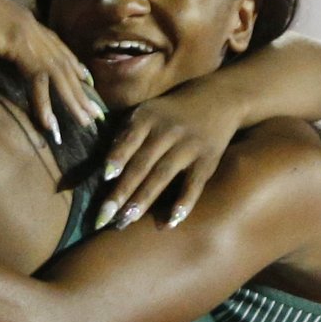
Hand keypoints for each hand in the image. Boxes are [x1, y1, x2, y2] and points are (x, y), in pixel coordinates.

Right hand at [0, 0, 101, 140]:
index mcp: (25, 19)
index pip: (57, 45)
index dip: (74, 64)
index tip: (88, 80)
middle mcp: (33, 26)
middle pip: (65, 63)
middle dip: (82, 90)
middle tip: (96, 113)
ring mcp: (28, 35)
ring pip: (60, 74)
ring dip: (73, 102)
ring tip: (86, 123)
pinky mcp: (19, 46)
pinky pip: (39, 81)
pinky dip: (45, 104)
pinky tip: (50, 124)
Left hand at [94, 82, 242, 229]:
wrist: (218, 98)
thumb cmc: (170, 113)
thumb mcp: (147, 112)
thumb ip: (126, 134)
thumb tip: (102, 168)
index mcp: (147, 118)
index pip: (129, 141)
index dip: (117, 157)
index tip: (105, 176)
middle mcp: (167, 131)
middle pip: (142, 164)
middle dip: (122, 191)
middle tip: (103, 217)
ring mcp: (189, 146)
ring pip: (162, 176)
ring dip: (143, 199)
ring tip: (126, 221)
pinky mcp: (207, 161)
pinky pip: (193, 185)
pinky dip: (182, 203)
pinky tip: (169, 223)